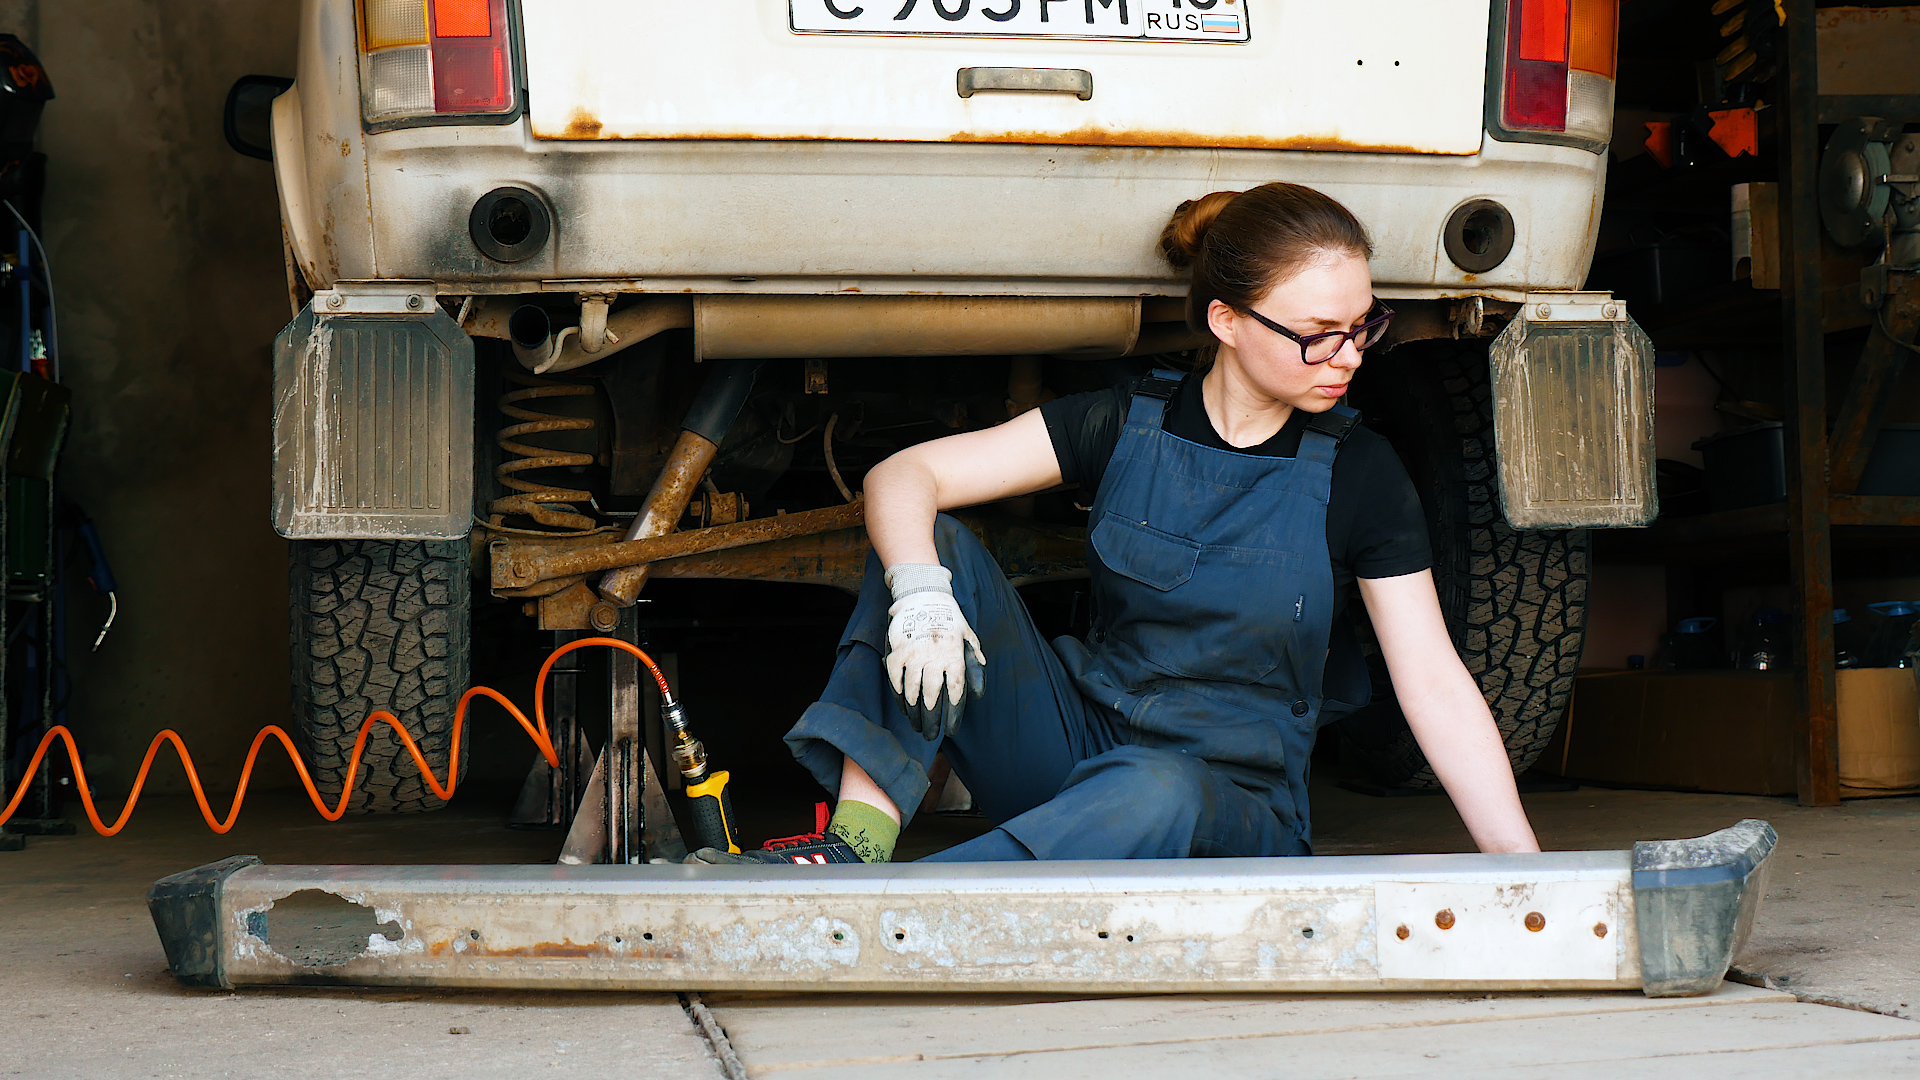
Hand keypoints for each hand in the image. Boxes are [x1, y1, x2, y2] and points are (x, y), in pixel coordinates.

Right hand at [883, 564, 985, 739]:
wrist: (923, 596)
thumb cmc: (950, 621)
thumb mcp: (968, 638)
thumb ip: (974, 664)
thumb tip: (979, 693)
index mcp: (954, 655)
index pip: (956, 692)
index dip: (954, 714)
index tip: (952, 731)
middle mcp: (934, 657)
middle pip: (932, 697)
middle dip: (932, 720)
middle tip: (931, 735)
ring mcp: (913, 655)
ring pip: (912, 691)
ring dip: (914, 712)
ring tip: (917, 726)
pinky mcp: (896, 652)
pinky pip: (896, 680)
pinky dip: (899, 696)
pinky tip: (904, 707)